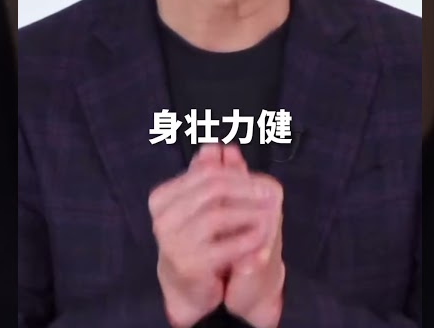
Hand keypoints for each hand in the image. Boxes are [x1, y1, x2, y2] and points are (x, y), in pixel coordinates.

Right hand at [148, 144, 275, 327]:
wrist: (189, 287)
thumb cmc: (199, 240)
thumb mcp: (205, 206)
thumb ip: (210, 176)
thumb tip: (217, 147)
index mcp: (162, 198)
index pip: (206, 174)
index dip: (236, 174)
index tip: (260, 180)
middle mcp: (162, 219)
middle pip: (212, 189)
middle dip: (245, 189)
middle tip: (270, 195)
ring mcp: (172, 243)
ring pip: (217, 215)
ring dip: (248, 212)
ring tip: (270, 214)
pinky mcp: (189, 265)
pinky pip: (225, 245)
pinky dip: (247, 238)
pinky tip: (261, 236)